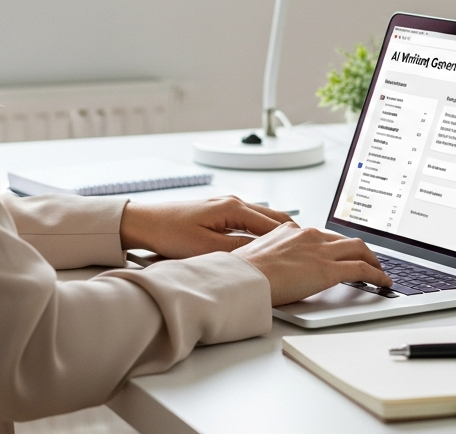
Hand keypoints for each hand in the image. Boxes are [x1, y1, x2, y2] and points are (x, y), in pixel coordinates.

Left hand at [119, 196, 293, 258]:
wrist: (143, 222)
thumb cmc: (168, 232)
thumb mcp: (206, 247)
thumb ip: (238, 250)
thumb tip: (264, 254)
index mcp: (234, 207)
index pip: (275, 224)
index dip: (294, 239)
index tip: (310, 249)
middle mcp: (234, 202)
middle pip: (274, 218)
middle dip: (293, 233)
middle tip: (311, 248)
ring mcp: (226, 206)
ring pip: (263, 219)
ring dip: (278, 233)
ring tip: (295, 248)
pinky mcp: (219, 212)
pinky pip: (250, 221)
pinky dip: (263, 231)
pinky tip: (266, 244)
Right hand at [232, 223, 392, 305]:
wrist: (243, 278)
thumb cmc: (243, 271)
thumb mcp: (257, 254)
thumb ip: (273, 255)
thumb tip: (273, 266)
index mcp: (291, 230)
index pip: (322, 235)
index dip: (336, 244)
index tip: (340, 251)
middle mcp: (309, 235)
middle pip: (344, 239)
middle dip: (359, 249)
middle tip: (367, 259)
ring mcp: (321, 251)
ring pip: (359, 249)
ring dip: (372, 260)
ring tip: (378, 270)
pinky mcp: (329, 270)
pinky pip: (362, 269)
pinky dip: (376, 274)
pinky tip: (382, 282)